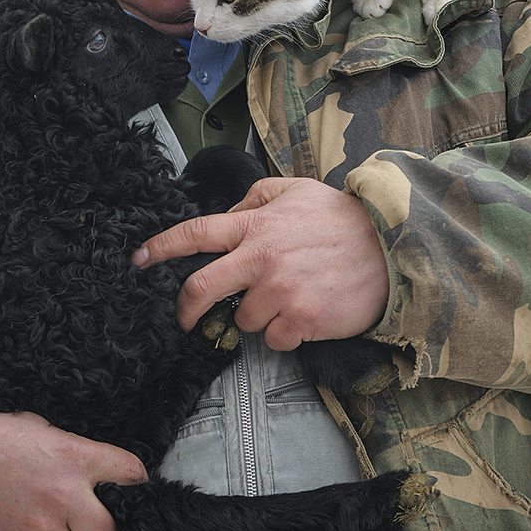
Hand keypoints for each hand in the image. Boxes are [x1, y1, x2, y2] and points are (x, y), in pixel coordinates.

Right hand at [0, 410, 146, 530]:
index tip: (135, 484)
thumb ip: (74, 450)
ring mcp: (43, 527)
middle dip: (108, 530)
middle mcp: (65, 494)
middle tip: (98, 524)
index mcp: (74, 456)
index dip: (137, 479)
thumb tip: (93, 467)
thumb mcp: (45, 430)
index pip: (128, 471)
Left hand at [132, 177, 388, 350]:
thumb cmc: (340, 218)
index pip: (195, 234)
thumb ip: (253, 202)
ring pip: (242, 320)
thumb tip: (224, 220)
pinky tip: (305, 313)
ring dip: (257, 315)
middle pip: (200, 289)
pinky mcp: (302, 319)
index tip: (138, 259)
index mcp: (256, 226)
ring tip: (288, 297)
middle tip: (186, 318)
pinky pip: (275, 339)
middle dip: (185, 309)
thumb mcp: (294, 191)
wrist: (392, 246)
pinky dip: (285, 332)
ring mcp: (281, 291)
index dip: (160, 247)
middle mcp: (262, 259)